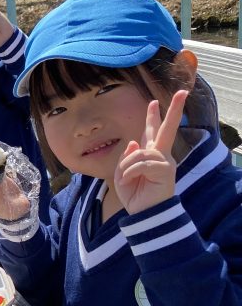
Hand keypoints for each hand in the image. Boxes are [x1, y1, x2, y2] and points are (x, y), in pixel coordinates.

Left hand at [114, 90, 186, 214]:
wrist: (144, 213)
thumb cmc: (134, 195)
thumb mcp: (122, 174)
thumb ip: (127, 157)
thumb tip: (134, 142)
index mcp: (150, 155)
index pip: (152, 132)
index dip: (153, 117)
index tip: (154, 102)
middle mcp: (161, 155)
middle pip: (168, 129)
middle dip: (174, 110)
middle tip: (182, 92)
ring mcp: (165, 162)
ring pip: (141, 153)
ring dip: (127, 166)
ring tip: (125, 179)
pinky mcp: (166, 170)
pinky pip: (142, 163)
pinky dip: (130, 172)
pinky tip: (129, 181)